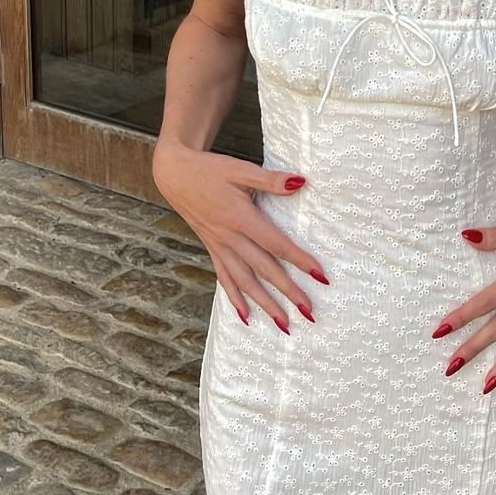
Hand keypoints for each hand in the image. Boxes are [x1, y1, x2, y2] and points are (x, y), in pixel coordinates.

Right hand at [152, 142, 329, 332]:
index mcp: (241, 217)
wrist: (174, 174)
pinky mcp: (211, 248)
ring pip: (245, 282)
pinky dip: (235, 299)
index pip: (277, 245)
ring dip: (265, 305)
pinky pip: (224, 278)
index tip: (321, 277)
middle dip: (288, 292)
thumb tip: (301, 182)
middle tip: (310, 312)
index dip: (300, 261)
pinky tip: (246, 317)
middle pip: (264, 270)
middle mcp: (230, 238)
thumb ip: (271, 180)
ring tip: (284, 325)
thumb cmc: (210, 169)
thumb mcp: (240, 170)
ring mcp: (219, 246)